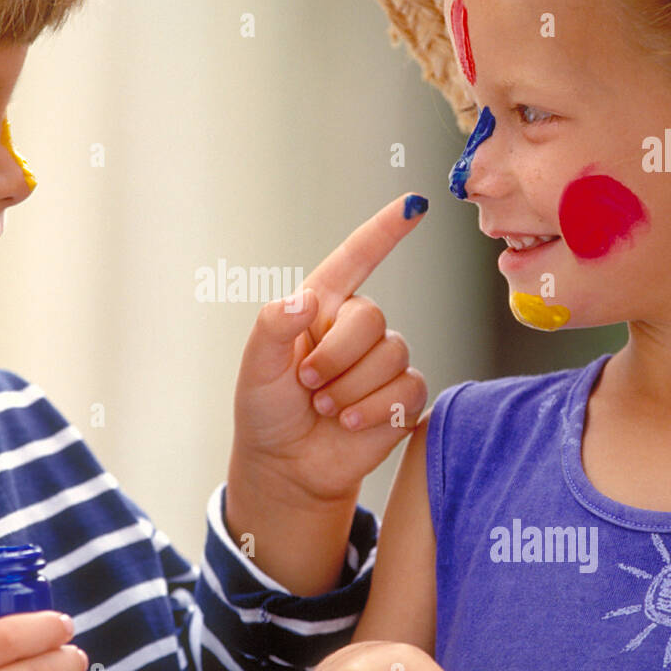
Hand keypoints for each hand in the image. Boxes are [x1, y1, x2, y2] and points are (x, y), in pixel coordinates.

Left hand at [230, 194, 428, 504]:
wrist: (287, 466)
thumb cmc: (267, 411)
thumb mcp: (256, 367)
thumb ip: (274, 326)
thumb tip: (305, 302)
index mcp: (320, 306)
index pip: (356, 258)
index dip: (385, 230)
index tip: (413, 205)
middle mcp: (355, 328)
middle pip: (370, 318)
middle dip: (335, 357)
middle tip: (307, 385)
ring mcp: (382, 361)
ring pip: (391, 355)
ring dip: (349, 389)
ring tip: (324, 408)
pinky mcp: (403, 396)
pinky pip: (407, 389)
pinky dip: (373, 410)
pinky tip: (349, 423)